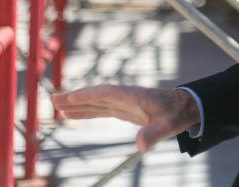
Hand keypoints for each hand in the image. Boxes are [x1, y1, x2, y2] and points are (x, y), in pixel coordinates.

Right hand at [51, 85, 200, 151]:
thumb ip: (153, 134)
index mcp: (131, 96)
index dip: (86, 95)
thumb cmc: (176, 114)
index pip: (104, 93)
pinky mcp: (124, 109)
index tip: (68, 97)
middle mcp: (124, 97)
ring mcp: (123, 102)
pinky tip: (74, 114)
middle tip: (54, 99)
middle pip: (95, 95)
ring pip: (96, 101)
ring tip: (57, 106)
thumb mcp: (166, 125)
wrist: (184, 107)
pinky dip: (87, 110)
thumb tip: (140, 146)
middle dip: (75, 97)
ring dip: (77, 104)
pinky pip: (101, 109)